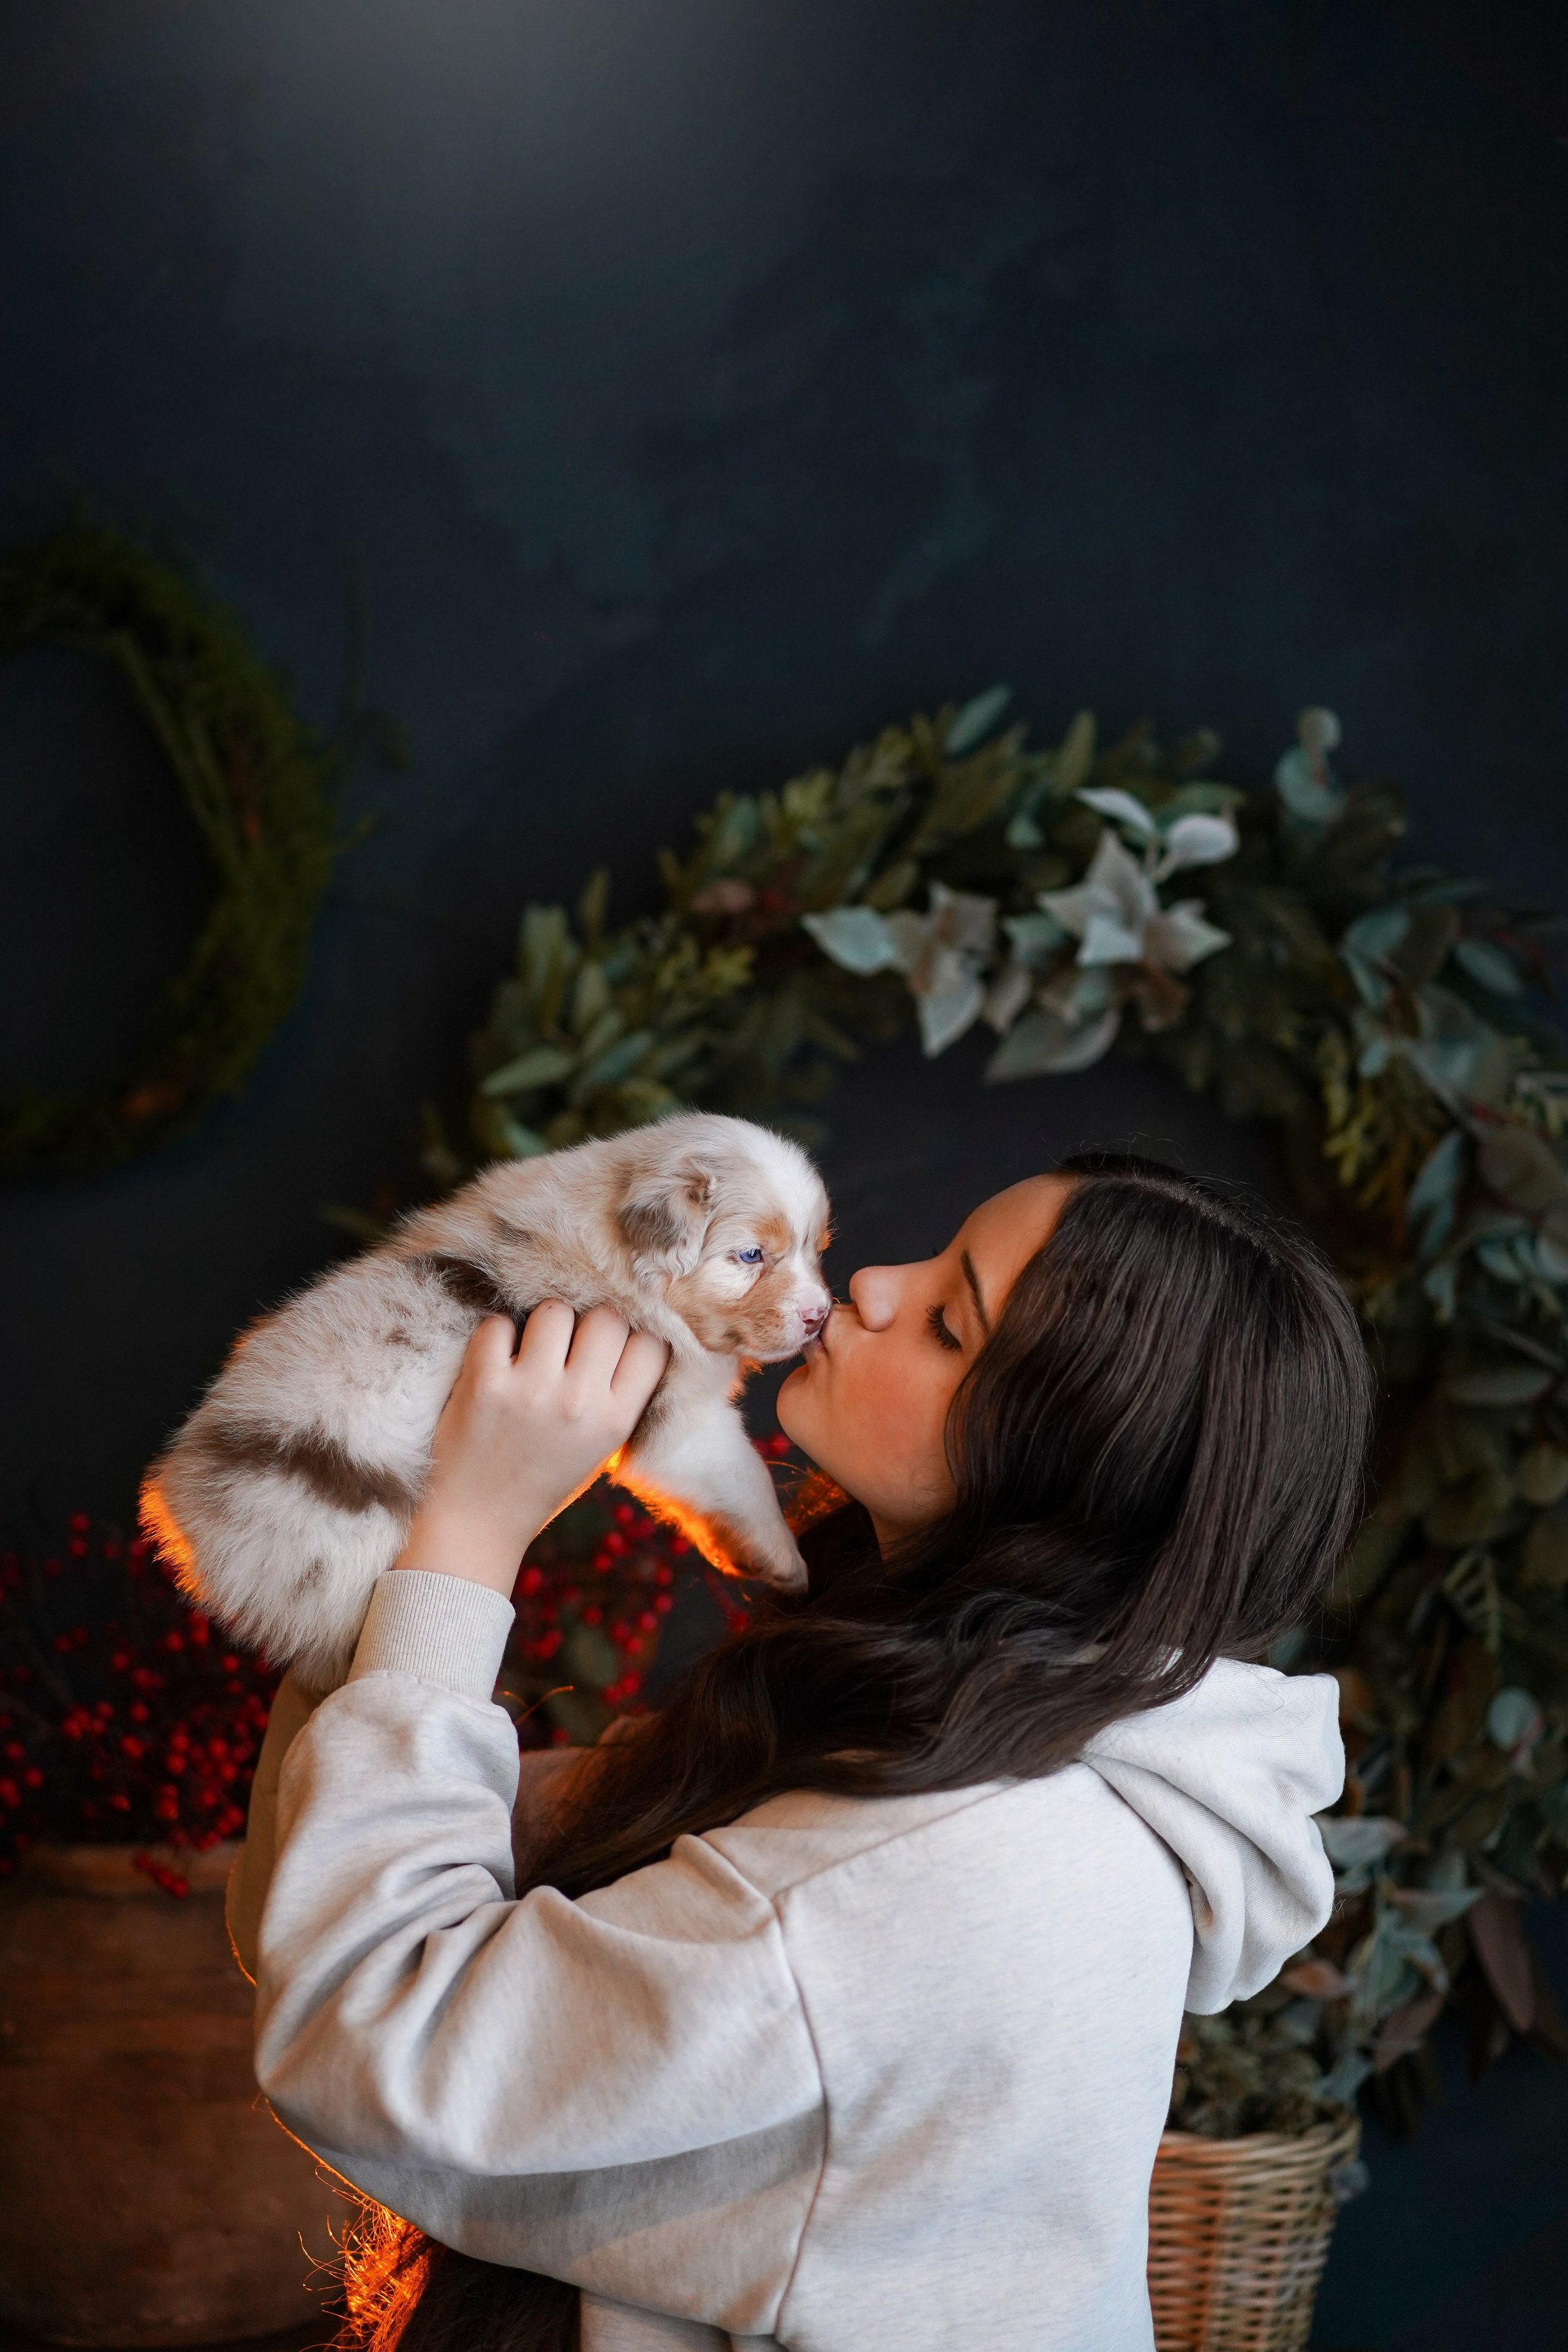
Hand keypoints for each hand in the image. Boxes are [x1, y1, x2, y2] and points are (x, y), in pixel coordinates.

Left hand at [393, 1304, 668, 1597]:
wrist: (477, 1521)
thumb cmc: (542, 1477)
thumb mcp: (600, 1447)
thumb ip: (619, 1393)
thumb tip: (630, 1324)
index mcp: (614, 1422)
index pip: (650, 1344)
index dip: (633, 1335)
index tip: (613, 1345)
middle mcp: (578, 1403)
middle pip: (606, 1317)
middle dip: (589, 1324)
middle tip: (570, 1346)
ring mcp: (530, 1390)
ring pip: (555, 1311)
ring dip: (544, 1324)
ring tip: (533, 1351)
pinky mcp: (484, 1383)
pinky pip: (499, 1324)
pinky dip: (497, 1335)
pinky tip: (499, 1361)